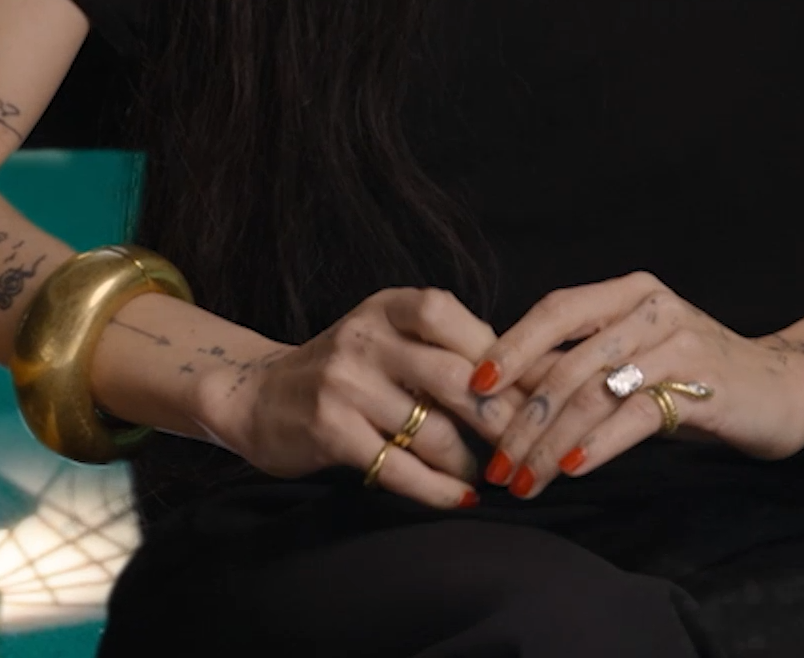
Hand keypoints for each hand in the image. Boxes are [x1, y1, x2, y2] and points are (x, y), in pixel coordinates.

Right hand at [197, 286, 541, 509]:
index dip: (508, 360)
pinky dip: (438, 489)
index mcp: (390, 305)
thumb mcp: (390, 336)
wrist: (258, 395)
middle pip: (456, 378)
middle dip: (503, 418)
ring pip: (432, 430)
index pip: (461, 323)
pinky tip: (462, 498)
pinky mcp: (330, 430)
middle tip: (533, 444)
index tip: (545, 392)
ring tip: (493, 474)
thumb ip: (446, 346)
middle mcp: (368, 337)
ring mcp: (346, 383)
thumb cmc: (348, 368)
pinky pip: (399, 467)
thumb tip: (532, 370)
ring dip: (471, 461)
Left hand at [466, 271, 803, 498]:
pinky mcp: (702, 384)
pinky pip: (636, 414)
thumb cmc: (697, 375)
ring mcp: (678, 342)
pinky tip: (573, 469)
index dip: (512, 345)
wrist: (784, 387)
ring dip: (551, 442)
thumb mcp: (640, 355)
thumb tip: (512, 396)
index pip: (557, 309)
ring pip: (595, 392)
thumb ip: (589, 360)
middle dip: (525, 417)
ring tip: (526, 480)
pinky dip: (599, 444)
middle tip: (497, 463)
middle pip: (569, 360)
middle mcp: (651, 307)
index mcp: (629, 291)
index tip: (475, 386)